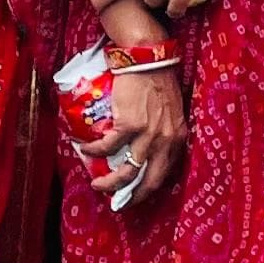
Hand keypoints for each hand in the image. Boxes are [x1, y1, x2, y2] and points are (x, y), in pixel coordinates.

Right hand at [102, 60, 187, 205]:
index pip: (164, 175)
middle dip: (129, 197)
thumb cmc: (159, 82)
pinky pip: (108, 147)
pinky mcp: (129, 125)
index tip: (133, 197)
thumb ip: (164, 132)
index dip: (147, 190)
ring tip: (97, 184)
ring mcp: (147, 135)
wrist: (147, 59)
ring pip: (126, 171)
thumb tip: (149, 151)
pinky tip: (86, 150)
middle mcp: (165, 141)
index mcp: (177, 139)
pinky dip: (95, 152)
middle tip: (115, 202)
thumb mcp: (171, 113)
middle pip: (147, 181)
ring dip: (108, 183)